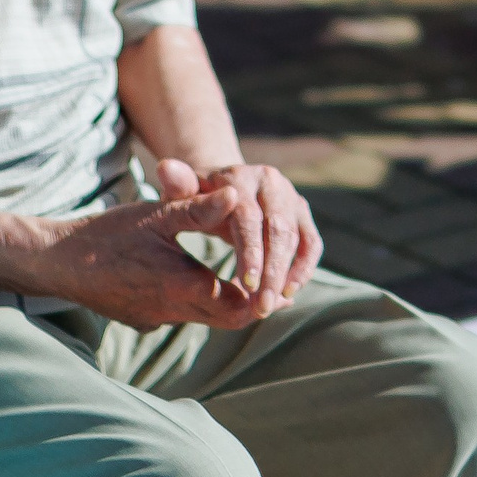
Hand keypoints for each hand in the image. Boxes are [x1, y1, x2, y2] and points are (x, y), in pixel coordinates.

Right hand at [18, 185, 270, 330]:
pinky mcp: (142, 320)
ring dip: (226, 304)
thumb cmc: (108, 234)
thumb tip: (237, 195)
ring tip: (245, 282)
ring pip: (206, 320)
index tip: (280, 279)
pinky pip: (181, 317)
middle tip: (273, 288)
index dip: (264, 294)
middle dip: (253, 304)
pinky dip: (199, 304)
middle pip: (229, 319)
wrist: (58, 262)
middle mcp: (173, 311)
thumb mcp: (156, 215)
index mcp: (183, 285)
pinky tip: (197, 281)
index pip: (241, 303)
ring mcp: (156, 319)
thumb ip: (198, 209)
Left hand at [155, 158, 320, 316]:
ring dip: (287, 274)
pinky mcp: (302, 213)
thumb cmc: (197, 197)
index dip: (250, 251)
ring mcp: (290, 196)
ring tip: (270, 305)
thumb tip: (165, 169)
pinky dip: (305, 267)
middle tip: (261, 307)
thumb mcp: (183, 192)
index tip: (246, 284)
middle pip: (277, 229)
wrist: (223, 188)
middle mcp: (270, 182)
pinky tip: (290, 291)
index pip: (248, 216)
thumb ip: (176, 185)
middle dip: (271, 272)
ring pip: (297, 238)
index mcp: (239, 176)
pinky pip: (311, 242)